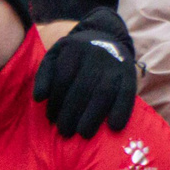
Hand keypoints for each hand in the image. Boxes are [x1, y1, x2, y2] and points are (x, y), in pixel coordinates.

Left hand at [34, 8, 137, 137]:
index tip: (51, 119)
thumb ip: (44, 75)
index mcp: (74, 48)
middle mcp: (96, 54)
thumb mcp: (55, 55)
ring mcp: (114, 63)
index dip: (56, 102)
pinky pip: (127, 92)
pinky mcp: (129, 72)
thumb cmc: (74, 54)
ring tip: (84, 134)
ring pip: (104, 92)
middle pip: (83, 88)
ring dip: (94, 116)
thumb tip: (39, 98)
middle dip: (72, 114)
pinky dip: (122, 110)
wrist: (106, 35)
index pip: (63, 79)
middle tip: (65, 132)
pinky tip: (115, 126)